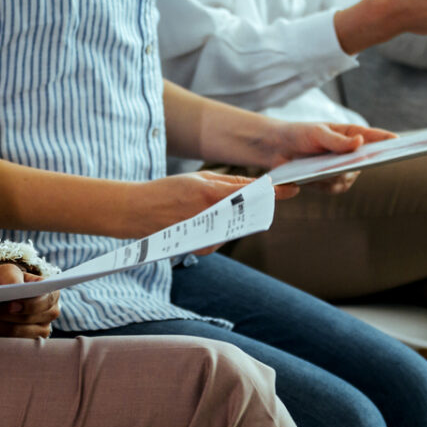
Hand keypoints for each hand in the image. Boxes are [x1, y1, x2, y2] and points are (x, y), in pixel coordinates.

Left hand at [0, 264, 59, 337]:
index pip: (45, 301)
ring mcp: (41, 330)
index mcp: (51, 293)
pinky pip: (10, 343)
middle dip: (5, 314)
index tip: (10, 305)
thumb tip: (18, 287)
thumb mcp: (4, 271)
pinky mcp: (28, 344)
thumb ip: (12, 277)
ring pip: (17, 332)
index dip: (28, 305)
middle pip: (29, 319)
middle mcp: (51, 313)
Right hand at [128, 171, 298, 241]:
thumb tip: (257, 184)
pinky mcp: (203, 247)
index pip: (252, 194)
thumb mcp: (198, 178)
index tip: (291, 189)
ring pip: (237, 226)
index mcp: (211, 194)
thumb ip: (230, 182)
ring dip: (240, 217)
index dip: (275, 192)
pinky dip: (223, 227)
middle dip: (258, 205)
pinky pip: (223, 236)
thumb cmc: (164, 191)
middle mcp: (212, 217)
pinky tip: (208, 220)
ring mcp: (207, 235)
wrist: (135, 213)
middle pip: (250, 213)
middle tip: (264, 197)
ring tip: (223, 207)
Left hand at [292, 123, 395, 193]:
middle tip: (351, 165)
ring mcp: (341, 170)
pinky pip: (333, 189)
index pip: (374, 137)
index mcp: (351, 134)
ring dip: (334, 175)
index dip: (388, 140)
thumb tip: (360, 142)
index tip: (400, 141)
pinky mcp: (330, 183)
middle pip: (365, 163)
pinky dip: (321, 184)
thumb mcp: (317, 133)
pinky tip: (306, 179)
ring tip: (317, 170)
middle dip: (360, 164)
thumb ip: (337, 140)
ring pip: (348, 178)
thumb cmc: (300, 134)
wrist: (278, 149)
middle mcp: (351, 154)